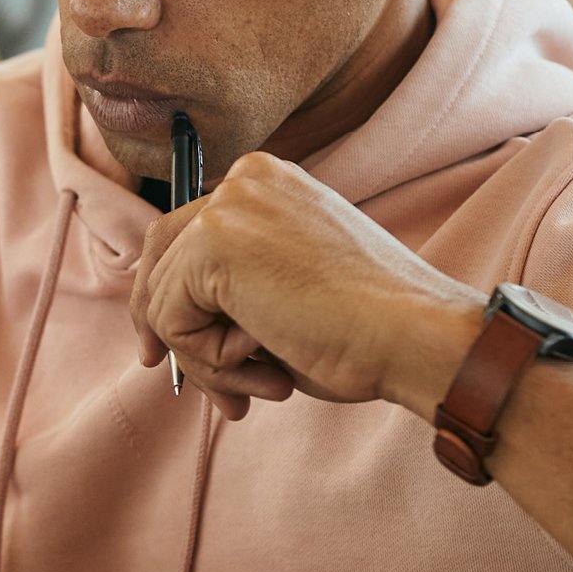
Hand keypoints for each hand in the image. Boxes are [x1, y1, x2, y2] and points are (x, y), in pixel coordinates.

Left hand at [130, 153, 484, 419]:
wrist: (413, 335)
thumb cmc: (368, 329)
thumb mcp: (287, 291)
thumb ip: (232, 289)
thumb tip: (161, 325)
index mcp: (267, 182)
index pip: (184, 236)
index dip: (173, 300)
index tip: (169, 353)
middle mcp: (243, 180)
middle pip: (159, 258)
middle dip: (170, 332)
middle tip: (205, 392)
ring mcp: (227, 206)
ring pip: (163, 299)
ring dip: (207, 362)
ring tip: (267, 384)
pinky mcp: (213, 243)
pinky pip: (171, 321)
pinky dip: (210, 362)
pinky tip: (267, 366)